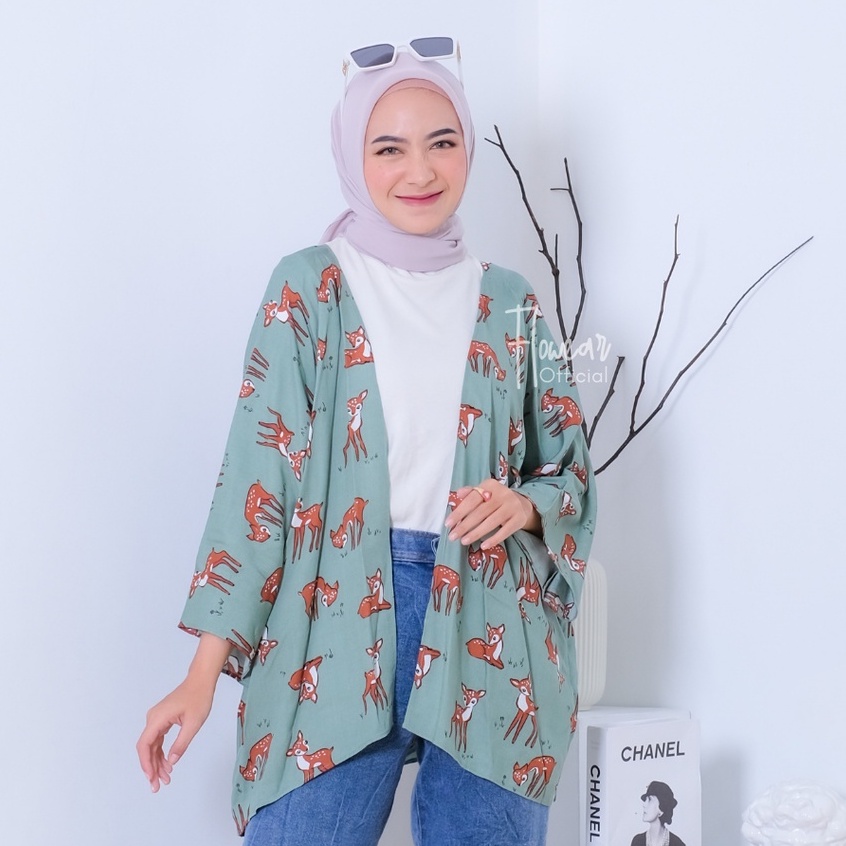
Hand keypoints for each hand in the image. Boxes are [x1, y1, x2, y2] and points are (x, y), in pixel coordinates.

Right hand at [136, 676, 214, 791]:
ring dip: (157, 762)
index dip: (146, 764)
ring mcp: (157, 719)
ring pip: (152, 746)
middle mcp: (153, 719)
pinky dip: (161, 753)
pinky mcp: (162, 719)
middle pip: (147, 748)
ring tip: (165, 778)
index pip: (145, 745)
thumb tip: (171, 762)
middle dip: (151, 768)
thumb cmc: (199, 698)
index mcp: (157, 719)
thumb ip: (181, 743)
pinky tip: (167, 764)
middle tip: (157, 785)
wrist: (201, 681)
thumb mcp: (193, 723)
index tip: (151, 778)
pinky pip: (158, 739)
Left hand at [445, 481, 539, 548]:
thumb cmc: (496, 499)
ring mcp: (513, 506)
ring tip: (464, 541)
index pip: (472, 499)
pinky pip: (505, 531)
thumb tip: (458, 493)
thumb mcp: (484, 492)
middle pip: (480, 512)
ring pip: (491, 522)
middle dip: (464, 525)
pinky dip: (493, 539)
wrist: (522, 504)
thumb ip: (470, 493)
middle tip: (453, 536)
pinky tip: (483, 546)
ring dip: (476, 533)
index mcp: (490, 485)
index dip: (459, 512)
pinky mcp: (519, 519)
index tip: (448, 524)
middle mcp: (503, 494)